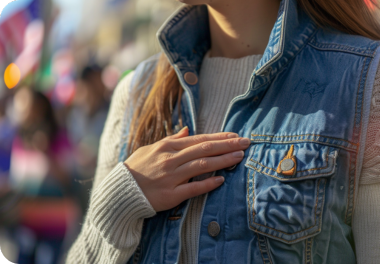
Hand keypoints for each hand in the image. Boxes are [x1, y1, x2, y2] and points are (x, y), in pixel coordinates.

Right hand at [123, 127, 250, 211]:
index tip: (235, 135)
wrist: (120, 190)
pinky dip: (208, 184)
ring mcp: (171, 177)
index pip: (199, 139)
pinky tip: (221, 179)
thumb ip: (171, 139)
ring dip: (223, 161)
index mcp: (167, 146)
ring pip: (202, 166)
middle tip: (245, 143)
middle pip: (205, 150)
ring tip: (239, 157)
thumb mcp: (151, 148)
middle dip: (227, 145)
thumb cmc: (136, 168)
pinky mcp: (171, 195)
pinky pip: (193, 189)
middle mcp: (171, 159)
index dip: (219, 137)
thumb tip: (187, 130)